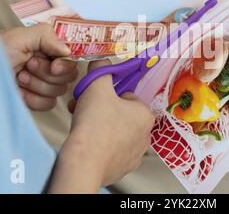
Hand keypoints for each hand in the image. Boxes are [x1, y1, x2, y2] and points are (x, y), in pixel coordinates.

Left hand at [0, 23, 77, 110]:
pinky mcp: (37, 100)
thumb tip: (68, 51)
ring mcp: (43, 83)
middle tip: (27, 66)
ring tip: (19, 77)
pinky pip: (48, 104)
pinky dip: (33, 99)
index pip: (72, 58)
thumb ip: (48, 37)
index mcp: (48, 47)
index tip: (54, 66)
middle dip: (47, 73)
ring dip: (37, 85)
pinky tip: (19, 91)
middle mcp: (49, 64)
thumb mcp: (20, 37)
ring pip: (59, 91)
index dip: (66, 64)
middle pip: (69, 76)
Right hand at [48, 60, 154, 192]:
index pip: (126, 95)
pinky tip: (87, 142)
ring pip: (115, 132)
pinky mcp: (123, 167)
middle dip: (101, 109)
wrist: (84, 163)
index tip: (94, 96)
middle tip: (84, 108)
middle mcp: (145, 135)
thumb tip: (102, 60)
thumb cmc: (94, 125)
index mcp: (145, 114)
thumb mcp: (97, 86)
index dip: (106, 93)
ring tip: (83, 124)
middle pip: (120, 114)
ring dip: (99, 125)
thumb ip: (101, 69)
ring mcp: (135, 153)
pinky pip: (111, 149)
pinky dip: (100, 144)